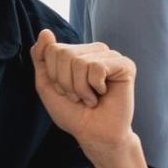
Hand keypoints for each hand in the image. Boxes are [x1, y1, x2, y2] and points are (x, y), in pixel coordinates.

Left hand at [31, 29, 135, 152]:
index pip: (53, 49)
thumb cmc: (73, 113)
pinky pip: (98, 67)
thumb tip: (45, 32)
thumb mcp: (47, 85)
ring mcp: (111, 56)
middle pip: (64, 53)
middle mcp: (95, 51)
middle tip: (78, 97)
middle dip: (66, 82)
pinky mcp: (125, 65)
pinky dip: (95, 86)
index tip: (65, 91)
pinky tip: (103, 94)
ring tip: (90, 98)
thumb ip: (42, 58)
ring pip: (80, 61)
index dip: (53, 75)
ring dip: (80, 88)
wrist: (94, 135)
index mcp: (78, 53)